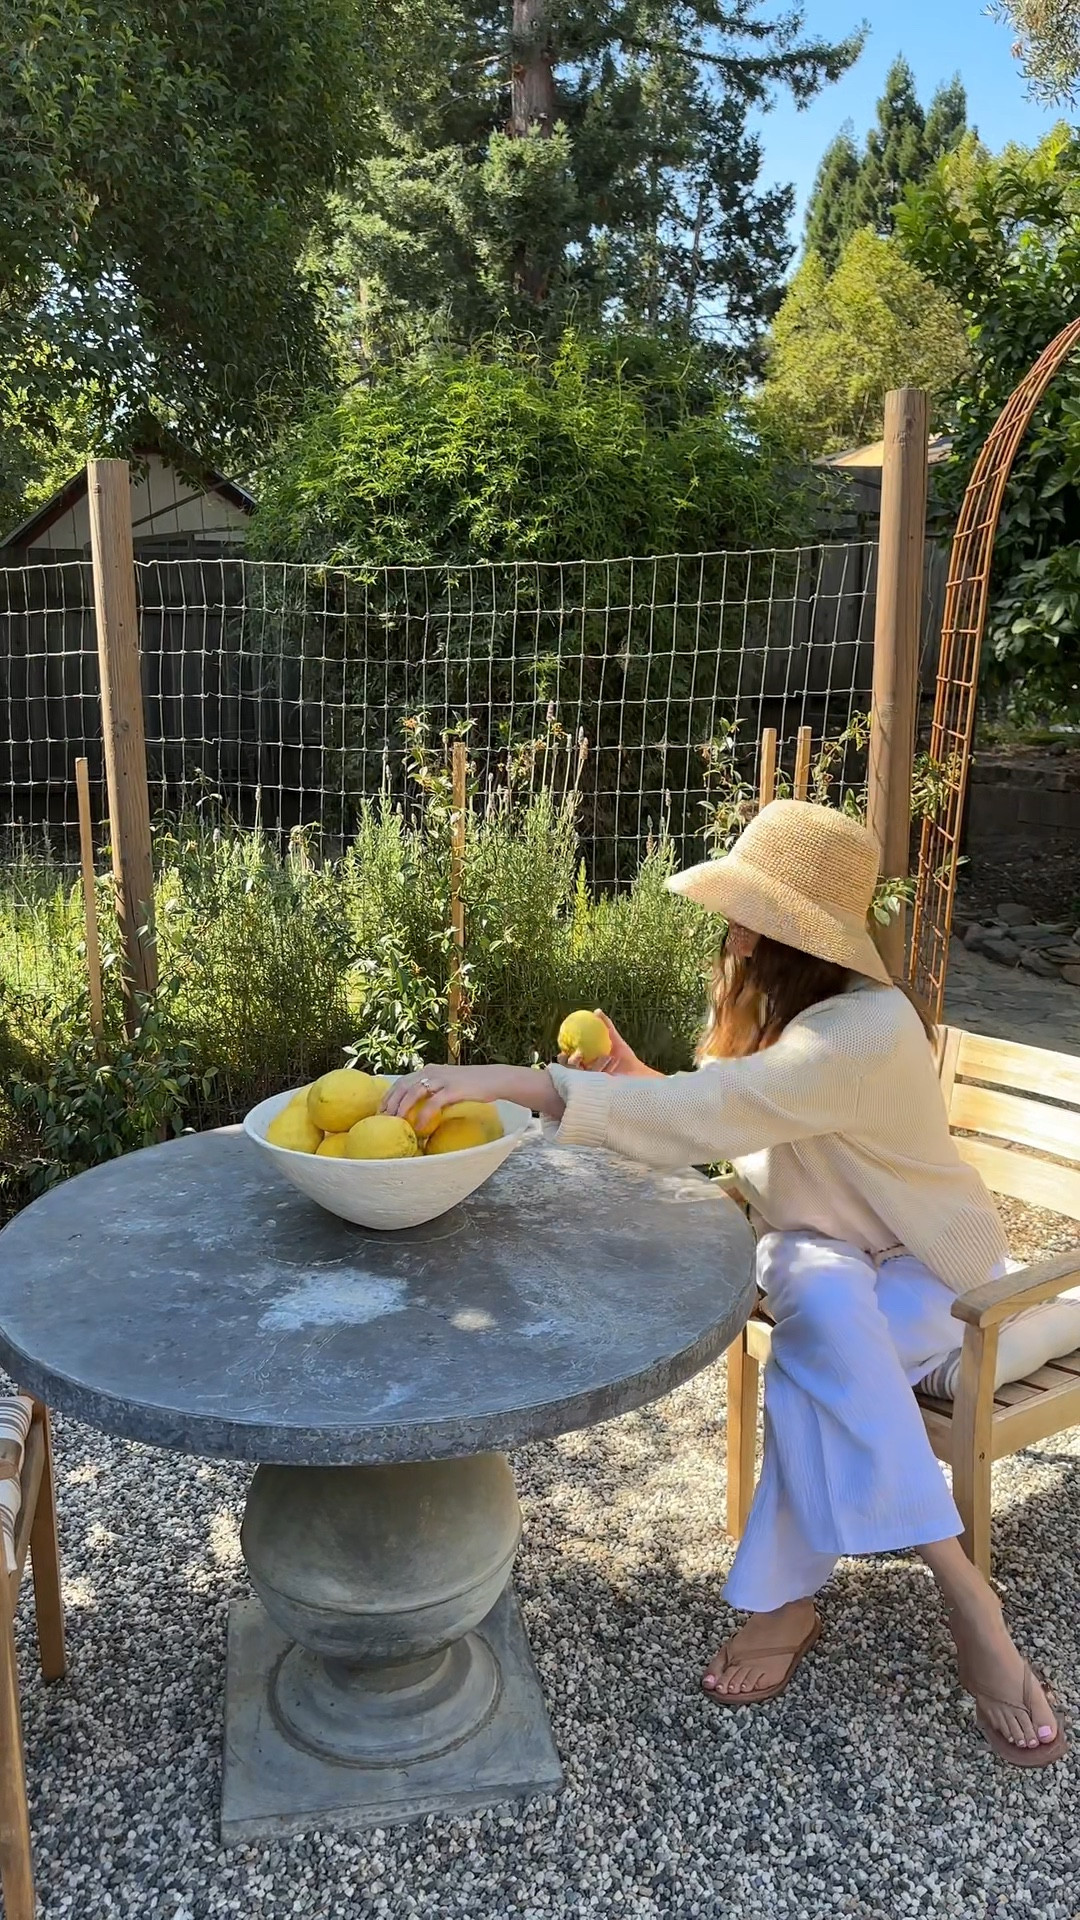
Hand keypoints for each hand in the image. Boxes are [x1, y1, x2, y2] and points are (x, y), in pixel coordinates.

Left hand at [382, 1062, 563, 1130]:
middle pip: (402, 1086)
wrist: (495, 1079)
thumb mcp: (449, 1084)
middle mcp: (432, 1072)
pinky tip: (419, 1127)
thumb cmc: (473, 1085)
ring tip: (396, 1123)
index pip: (401, 1081)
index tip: (380, 1111)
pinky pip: (432, 1103)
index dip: (388, 1096)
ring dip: (402, 1108)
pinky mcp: (452, 1089)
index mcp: (429, 1070)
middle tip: (383, 1120)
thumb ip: (434, 1090)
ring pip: (413, 1092)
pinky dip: (423, 1116)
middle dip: (390, 1103)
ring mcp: (442, 1079)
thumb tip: (421, 1108)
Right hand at [560, 1011, 658, 1078]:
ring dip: (590, 1069)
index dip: (563, 1058)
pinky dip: (599, 1077)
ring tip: (602, 1060)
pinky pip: (595, 1086)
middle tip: (576, 1057)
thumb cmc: (626, 1059)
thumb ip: (605, 1026)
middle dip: (569, 1067)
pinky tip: (606, 1070)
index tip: (563, 1051)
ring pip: (582, 1080)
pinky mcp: (601, 1094)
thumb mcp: (615, 1041)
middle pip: (571, 1073)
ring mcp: (593, 1086)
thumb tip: (597, 1011)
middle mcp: (587, 1077)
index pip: (570, 1061)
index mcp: (586, 1065)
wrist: (639, 1075)